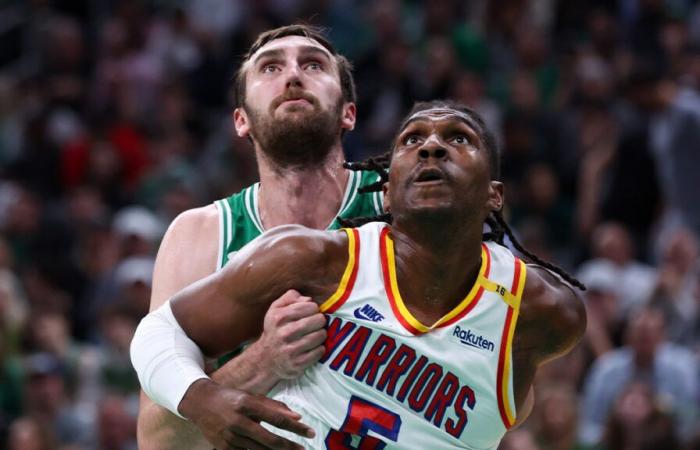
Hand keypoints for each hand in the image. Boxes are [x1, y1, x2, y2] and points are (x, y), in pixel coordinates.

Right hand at [179, 378, 313, 449]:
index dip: (296, 428)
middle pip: (270, 440)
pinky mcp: (223, 448)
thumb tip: (297, 417)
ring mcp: (229, 437)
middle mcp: (238, 421)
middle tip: (303, 449)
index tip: (310, 432)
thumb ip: (274, 406)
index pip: (277, 418)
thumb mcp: (252, 396)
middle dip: (289, 446)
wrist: (200, 403)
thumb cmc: (232, 398)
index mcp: (247, 404)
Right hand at [254, 289, 326, 378]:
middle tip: (316, 324)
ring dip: (321, 334)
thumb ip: (290, 297)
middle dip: (320, 321)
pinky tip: (312, 347)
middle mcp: (284, 333)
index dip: (313, 309)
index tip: (310, 313)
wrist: (265, 360)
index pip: (310, 306)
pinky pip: (319, 352)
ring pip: (320, 336)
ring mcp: (291, 350)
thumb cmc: (275, 330)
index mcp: (279, 317)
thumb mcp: (275, 310)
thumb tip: (308, 299)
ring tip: (315, 335)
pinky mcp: (298, 364)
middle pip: (318, 320)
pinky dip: (320, 348)